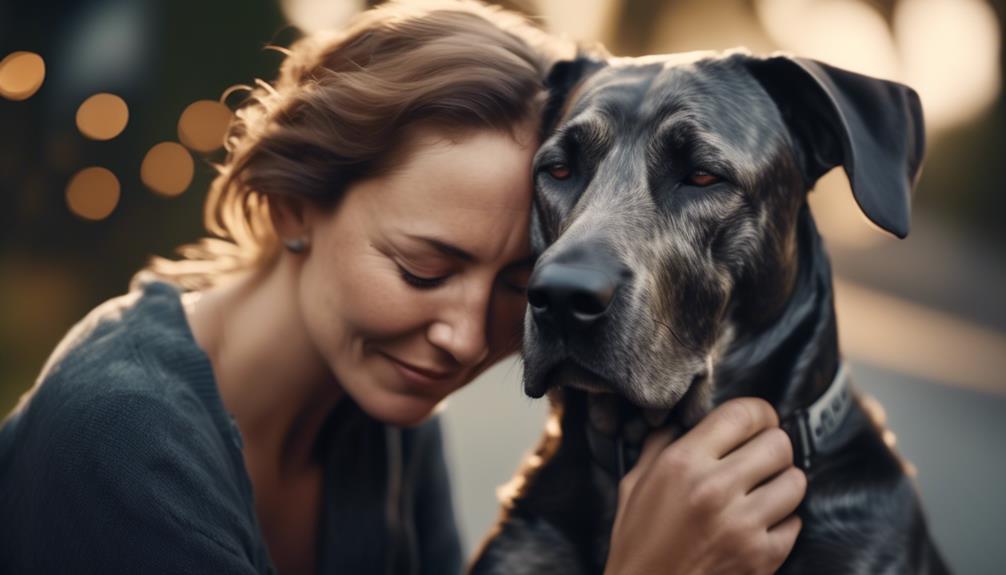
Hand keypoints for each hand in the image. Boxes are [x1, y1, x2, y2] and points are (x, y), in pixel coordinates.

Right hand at [605, 397, 805, 574]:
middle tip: (761, 457)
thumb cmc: (637, 541)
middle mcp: (715, 490)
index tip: (759, 421)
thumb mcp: (634, 484)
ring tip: (763, 489)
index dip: (759, 413)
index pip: (743, 414)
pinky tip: (760, 523)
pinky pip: (795, 523)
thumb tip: (682, 420)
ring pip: (796, 481)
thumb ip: (660, 445)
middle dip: (773, 446)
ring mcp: (742, 526)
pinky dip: (783, 521)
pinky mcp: (762, 557)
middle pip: (778, 443)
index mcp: (683, 464)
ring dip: (783, 482)